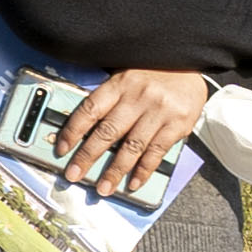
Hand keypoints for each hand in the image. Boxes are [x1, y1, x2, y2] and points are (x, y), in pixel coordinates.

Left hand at [56, 66, 215, 202]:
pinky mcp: (178, 123)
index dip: (73, 130)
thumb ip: (110, 99)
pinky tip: (133, 183)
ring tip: (103, 188)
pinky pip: (156, 152)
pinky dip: (143, 170)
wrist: (190, 63)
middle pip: (107, 132)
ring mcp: (159, 111)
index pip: (90, 109)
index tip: (61, 149)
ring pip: (132, 147)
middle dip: (87, 157)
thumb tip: (84, 131)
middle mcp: (138, 96)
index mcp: (120, 83)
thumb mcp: (127, 77)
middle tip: (73, 175)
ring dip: (115, 171)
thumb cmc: (153, 73)